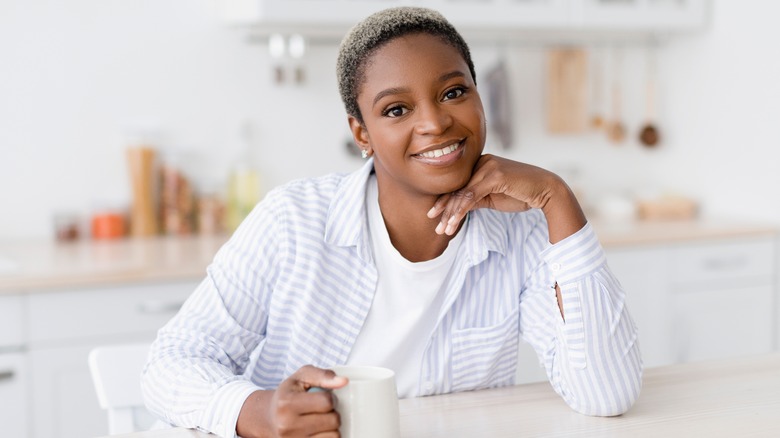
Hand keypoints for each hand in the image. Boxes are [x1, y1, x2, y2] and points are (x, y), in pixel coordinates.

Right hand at [236, 365, 347, 437]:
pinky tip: (318, 431)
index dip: (331, 398)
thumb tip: (343, 381)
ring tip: (320, 420)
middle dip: (332, 413)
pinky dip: (328, 437)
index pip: (326, 402)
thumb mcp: (301, 376)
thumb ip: (322, 375)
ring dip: (332, 428)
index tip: (324, 398)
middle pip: (333, 421)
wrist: (269, 417)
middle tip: (322, 410)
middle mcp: (287, 425)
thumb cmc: (288, 394)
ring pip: (334, 436)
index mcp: (286, 403)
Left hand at [427, 154, 585, 242]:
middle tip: (435, 226)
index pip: (459, 185)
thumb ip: (476, 199)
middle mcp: (482, 162)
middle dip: (444, 209)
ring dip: (451, 214)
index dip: (444, 200)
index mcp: (481, 165)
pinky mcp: (494, 175)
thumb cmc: (522, 193)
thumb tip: (458, 208)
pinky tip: (454, 223)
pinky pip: (471, 195)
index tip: (434, 215)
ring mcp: (488, 167)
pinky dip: (461, 211)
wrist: (546, 190)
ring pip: (462, 193)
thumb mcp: (493, 197)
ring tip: (443, 230)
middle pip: (457, 188)